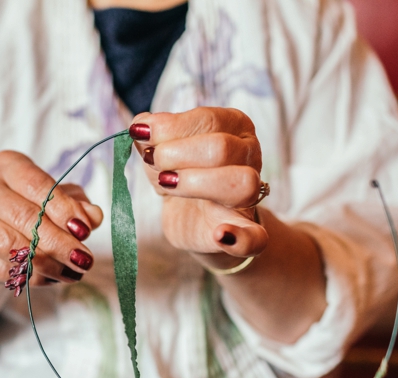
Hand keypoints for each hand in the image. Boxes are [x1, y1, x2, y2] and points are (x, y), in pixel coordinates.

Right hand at [0, 151, 103, 289]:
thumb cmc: (31, 209)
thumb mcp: (57, 201)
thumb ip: (77, 205)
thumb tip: (93, 216)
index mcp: (7, 165)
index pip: (36, 185)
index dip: (63, 208)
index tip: (84, 230)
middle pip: (23, 216)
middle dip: (59, 242)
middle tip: (83, 260)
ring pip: (10, 245)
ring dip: (46, 263)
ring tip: (70, 272)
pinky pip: (3, 268)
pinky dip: (32, 277)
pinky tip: (51, 278)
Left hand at [130, 107, 267, 268]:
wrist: (192, 216)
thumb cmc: (180, 173)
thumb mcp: (163, 148)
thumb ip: (152, 135)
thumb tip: (141, 125)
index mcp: (234, 126)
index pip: (209, 120)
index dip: (171, 128)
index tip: (142, 134)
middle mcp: (250, 155)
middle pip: (222, 149)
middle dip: (177, 154)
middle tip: (154, 162)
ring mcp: (250, 195)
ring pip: (241, 184)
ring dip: (196, 184)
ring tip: (167, 184)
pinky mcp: (243, 232)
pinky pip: (255, 237)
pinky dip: (241, 238)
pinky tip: (220, 235)